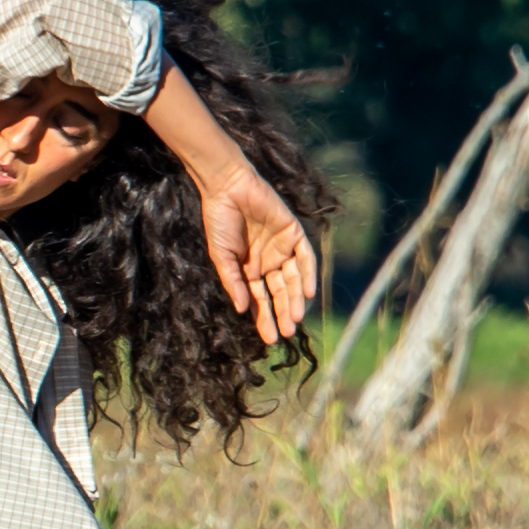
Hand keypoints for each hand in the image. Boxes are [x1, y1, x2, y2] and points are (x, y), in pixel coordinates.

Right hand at [201, 169, 319, 344]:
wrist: (227, 188)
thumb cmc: (219, 221)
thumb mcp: (222, 257)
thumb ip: (234, 282)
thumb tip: (243, 309)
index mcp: (250, 270)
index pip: (261, 300)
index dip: (265, 319)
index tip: (270, 340)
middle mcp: (269, 261)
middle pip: (280, 293)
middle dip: (283, 313)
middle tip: (286, 333)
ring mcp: (282, 248)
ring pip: (294, 279)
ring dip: (296, 299)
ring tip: (295, 318)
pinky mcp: (294, 233)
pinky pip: (305, 257)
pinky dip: (309, 274)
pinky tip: (308, 293)